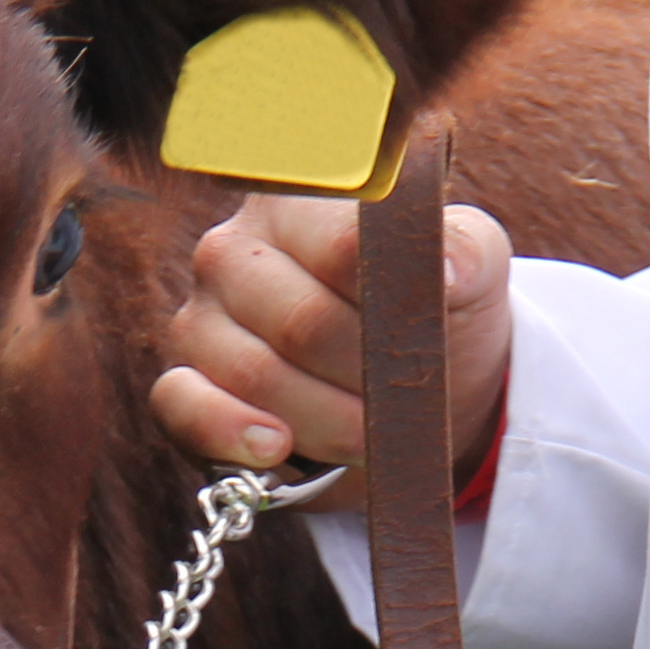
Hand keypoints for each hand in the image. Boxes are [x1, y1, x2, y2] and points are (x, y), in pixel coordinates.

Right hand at [148, 191, 514, 507]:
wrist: (406, 386)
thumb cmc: (431, 314)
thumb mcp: (469, 271)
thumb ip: (468, 251)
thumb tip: (448, 269)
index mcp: (300, 203)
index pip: (341, 246)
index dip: (389, 305)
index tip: (422, 333)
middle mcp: (234, 250)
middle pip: (302, 322)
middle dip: (366, 376)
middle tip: (403, 397)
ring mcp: (200, 317)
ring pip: (256, 374)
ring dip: (327, 419)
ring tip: (369, 431)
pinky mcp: (180, 383)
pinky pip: (183, 406)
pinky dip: (231, 432)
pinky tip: (275, 446)